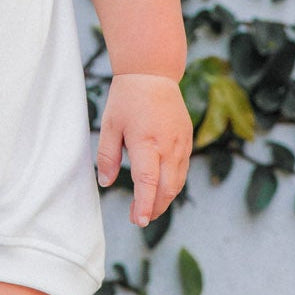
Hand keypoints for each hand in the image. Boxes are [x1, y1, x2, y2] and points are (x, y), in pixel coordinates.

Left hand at [96, 72, 193, 226]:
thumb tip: (106, 183)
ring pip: (178, 181)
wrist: (152, 73)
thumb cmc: (127, 98)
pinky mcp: (188, 139)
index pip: (147, 182)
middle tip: (139, 219)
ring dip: (165, 199)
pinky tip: (161, 188)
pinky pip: (182, 169)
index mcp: (147, 141)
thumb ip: (107, 156)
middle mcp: (168, 145)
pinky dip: (173, 183)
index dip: (144, 204)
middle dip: (155, 208)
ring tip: (149, 208)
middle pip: (167, 188)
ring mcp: (182, 143)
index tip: (139, 221)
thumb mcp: (110, 125)